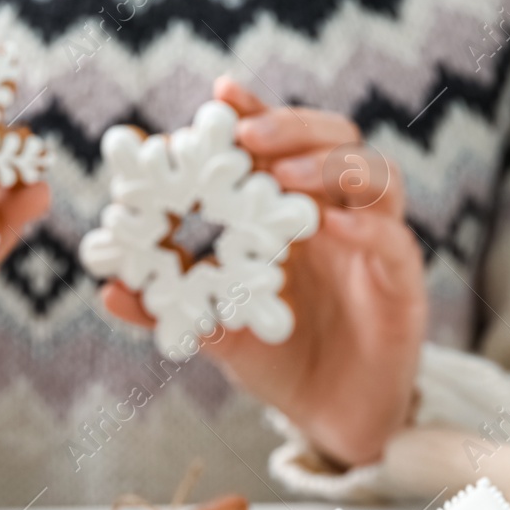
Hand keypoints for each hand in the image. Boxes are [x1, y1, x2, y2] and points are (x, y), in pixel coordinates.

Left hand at [102, 78, 426, 467]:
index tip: (221, 94)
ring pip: (376, 176)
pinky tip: (333, 227)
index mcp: (293, 210)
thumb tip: (108, 291)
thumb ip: (172, 305)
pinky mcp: (401, 279)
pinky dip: (366, 226)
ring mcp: (374, 241)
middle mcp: (338, 213)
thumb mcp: (218, 329)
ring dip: (331, 167)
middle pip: (336, 141)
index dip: (255, 111)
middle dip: (293, 127)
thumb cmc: (277, 358)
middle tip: (250, 136)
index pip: (280, 145)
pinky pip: (393, 239)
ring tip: (286, 176)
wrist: (330, 415)